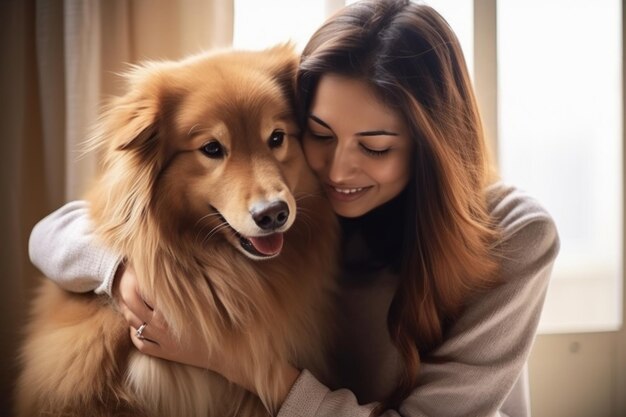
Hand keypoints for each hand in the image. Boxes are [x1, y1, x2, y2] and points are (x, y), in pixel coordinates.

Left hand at [112, 262, 299, 405]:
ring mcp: (160, 340)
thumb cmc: (227, 319)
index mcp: (170, 308)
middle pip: (129, 301)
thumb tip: (190, 246)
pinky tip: (140, 321)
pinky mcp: (164, 353)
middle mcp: (160, 325)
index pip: (140, 286)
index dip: (135, 272)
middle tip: (132, 273)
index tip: (138, 261)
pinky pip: (138, 341)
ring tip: (133, 292)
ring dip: (128, 305)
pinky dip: (134, 330)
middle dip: (126, 284)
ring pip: (130, 320)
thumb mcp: (212, 291)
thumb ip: (199, 271)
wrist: (232, 352)